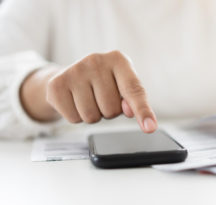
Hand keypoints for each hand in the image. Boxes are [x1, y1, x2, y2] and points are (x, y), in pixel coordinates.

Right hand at [22, 51, 156, 132]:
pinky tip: (75, 101)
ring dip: (93, 115)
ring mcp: (74, 70)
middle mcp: (96, 60)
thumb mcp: (123, 86)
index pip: (134, 90)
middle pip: (112, 109)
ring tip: (89, 99)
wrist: (71, 75)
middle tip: (101, 97)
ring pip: (92, 117)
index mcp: (118, 59)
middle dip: (109, 111)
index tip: (150, 128)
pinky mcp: (56, 84)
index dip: (143, 111)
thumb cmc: (105, 82)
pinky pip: (74, 119)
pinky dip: (76, 117)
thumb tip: (130, 111)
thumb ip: (133, 99)